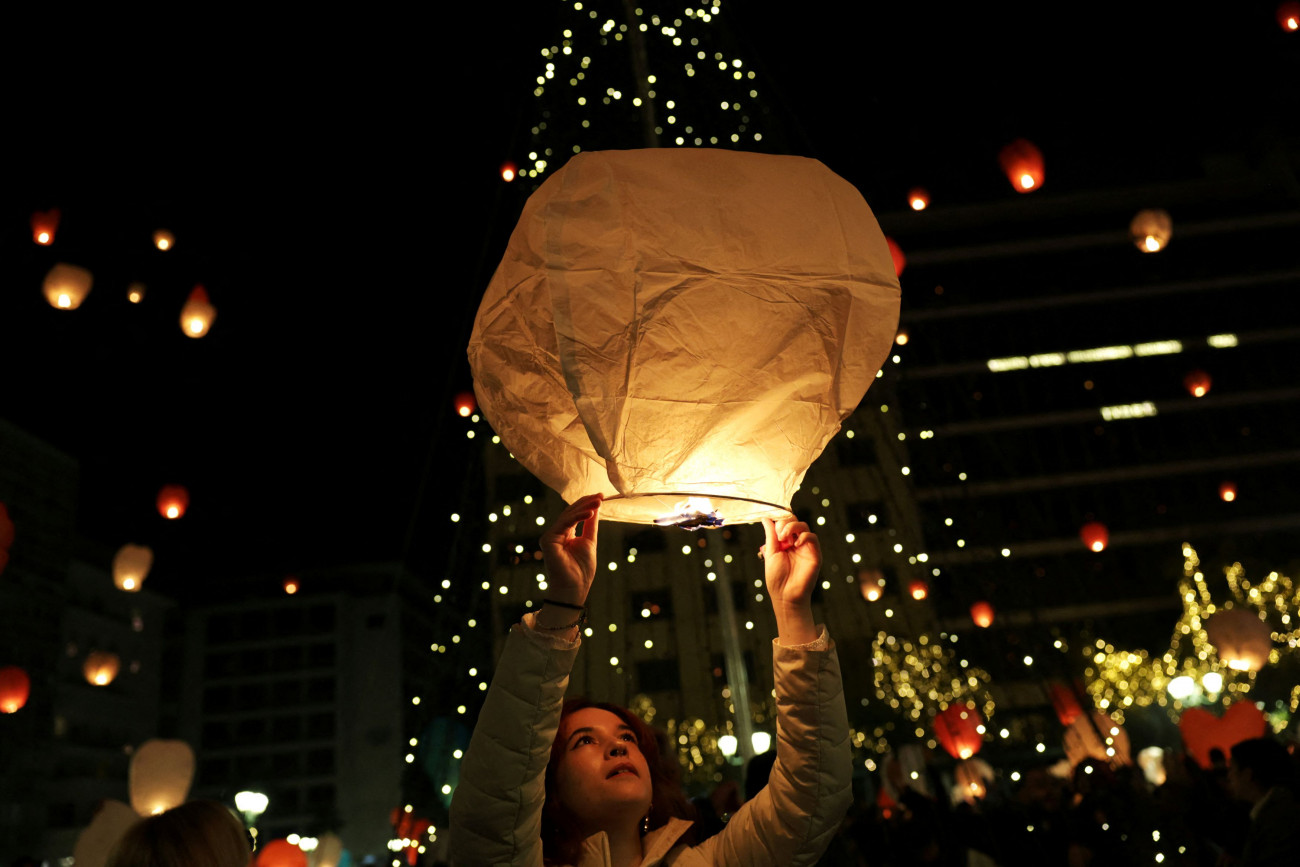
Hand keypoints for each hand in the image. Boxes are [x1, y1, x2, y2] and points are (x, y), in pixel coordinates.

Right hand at [539, 493, 601, 606]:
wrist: (575, 587)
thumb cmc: (582, 569)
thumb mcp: (590, 542)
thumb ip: (590, 525)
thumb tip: (596, 507)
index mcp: (566, 533)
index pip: (575, 513)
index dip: (587, 504)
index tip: (601, 496)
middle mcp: (556, 533)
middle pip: (571, 512)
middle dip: (586, 502)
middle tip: (601, 496)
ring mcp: (551, 536)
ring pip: (568, 515)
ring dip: (584, 507)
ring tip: (598, 502)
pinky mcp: (548, 540)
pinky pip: (564, 523)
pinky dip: (578, 517)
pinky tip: (590, 513)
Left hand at [761, 515, 819, 643]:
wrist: (785, 595)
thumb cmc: (776, 577)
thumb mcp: (771, 553)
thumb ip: (770, 535)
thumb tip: (765, 518)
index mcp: (784, 543)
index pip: (784, 523)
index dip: (779, 522)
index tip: (774, 532)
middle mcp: (795, 543)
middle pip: (794, 521)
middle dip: (785, 523)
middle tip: (779, 536)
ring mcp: (805, 548)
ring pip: (804, 526)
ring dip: (793, 527)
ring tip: (784, 538)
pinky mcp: (814, 554)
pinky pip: (813, 538)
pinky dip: (804, 536)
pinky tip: (796, 544)